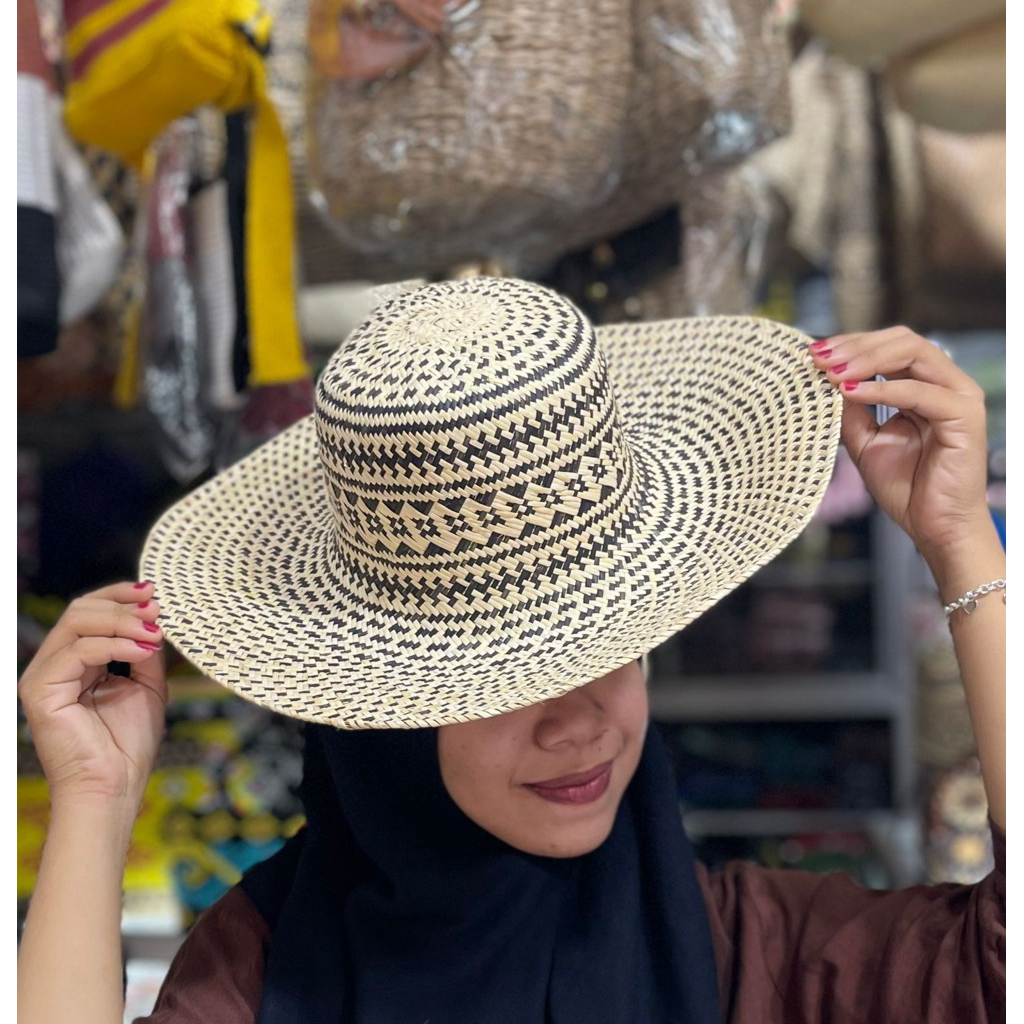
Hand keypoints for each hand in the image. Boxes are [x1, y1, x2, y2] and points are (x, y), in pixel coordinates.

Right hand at [17, 582, 167, 808]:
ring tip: (154, 631)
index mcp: (77, 663)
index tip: (153, 592)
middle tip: (156, 610)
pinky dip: (114, 644)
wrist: (113, 788)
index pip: (90, 612)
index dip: (120, 596)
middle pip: (81, 610)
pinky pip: (77, 651)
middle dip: (123, 605)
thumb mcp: (148, 686)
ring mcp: (43, 676)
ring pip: (77, 622)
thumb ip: (146, 651)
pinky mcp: (40, 690)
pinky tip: (142, 650)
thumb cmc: (128, 746)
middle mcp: (55, 665)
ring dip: (122, 621)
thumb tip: (154, 619)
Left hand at [808, 327, 990, 560]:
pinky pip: (919, 392)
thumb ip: (851, 410)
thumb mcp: (865, 441)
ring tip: (831, 371)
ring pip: (913, 354)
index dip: (852, 344)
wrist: (933, 527)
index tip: (815, 352)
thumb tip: (828, 379)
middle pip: (902, 340)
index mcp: (924, 386)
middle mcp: (945, 385)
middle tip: (819, 357)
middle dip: (856, 346)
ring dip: (866, 359)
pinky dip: (882, 389)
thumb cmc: (906, 488)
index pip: (890, 347)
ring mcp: (958, 397)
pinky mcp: (964, 415)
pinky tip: (850, 392)